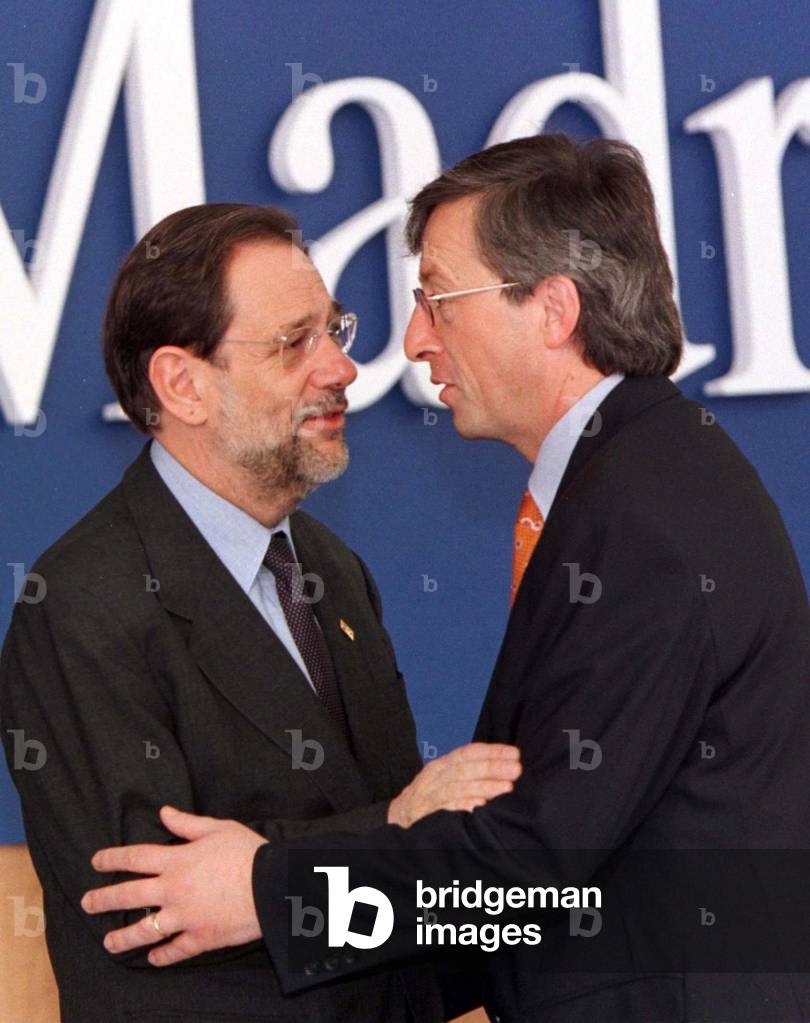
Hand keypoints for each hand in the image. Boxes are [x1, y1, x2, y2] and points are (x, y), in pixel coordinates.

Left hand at [81, 805, 267, 966]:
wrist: (272, 886)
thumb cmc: (248, 852)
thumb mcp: (219, 829)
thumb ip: (188, 824)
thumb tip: (164, 812)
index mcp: (177, 860)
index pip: (135, 858)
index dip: (112, 858)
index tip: (96, 862)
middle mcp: (173, 890)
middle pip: (129, 896)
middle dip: (104, 899)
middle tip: (87, 903)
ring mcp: (184, 917)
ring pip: (144, 930)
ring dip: (123, 937)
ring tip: (109, 942)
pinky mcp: (199, 938)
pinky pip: (175, 950)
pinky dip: (162, 956)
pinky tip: (153, 958)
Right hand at [387, 742, 520, 827]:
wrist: (398, 816)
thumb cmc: (430, 796)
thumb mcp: (446, 778)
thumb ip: (470, 773)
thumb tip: (505, 770)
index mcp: (442, 765)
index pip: (468, 753)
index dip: (492, 752)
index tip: (514, 753)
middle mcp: (434, 776)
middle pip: (465, 769)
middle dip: (492, 768)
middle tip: (515, 769)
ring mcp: (428, 795)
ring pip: (457, 787)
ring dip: (483, 786)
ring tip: (506, 787)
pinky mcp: (425, 814)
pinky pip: (444, 808)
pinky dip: (461, 806)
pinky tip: (478, 806)